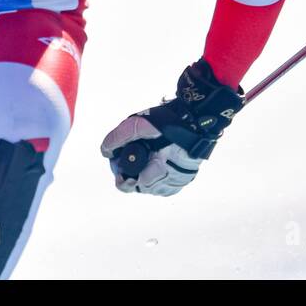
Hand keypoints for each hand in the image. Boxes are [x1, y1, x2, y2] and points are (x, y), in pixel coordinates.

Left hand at [100, 59, 243, 195]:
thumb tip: (105, 151)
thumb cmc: (168, 121)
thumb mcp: (138, 124)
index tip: (118, 166)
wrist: (200, 117)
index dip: (121, 177)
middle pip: (142, 187)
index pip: (131, 187)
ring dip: (147, 177)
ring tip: (145, 159)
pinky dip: (160, 177)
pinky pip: (168, 185)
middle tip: (130, 158)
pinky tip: (157, 163)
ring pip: (155, 188)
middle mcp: (171, 181)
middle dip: (133, 175)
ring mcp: (181, 181)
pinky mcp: (188, 177)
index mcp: (159, 171)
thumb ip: (118, 137)